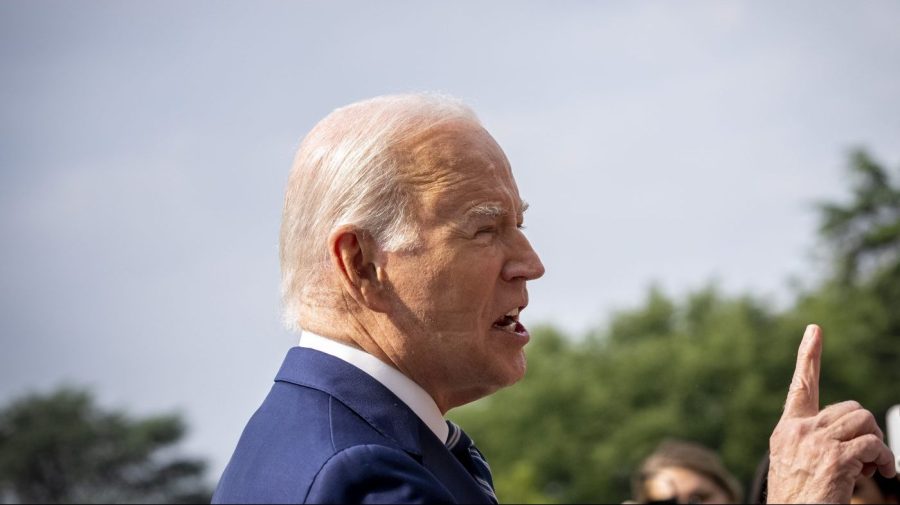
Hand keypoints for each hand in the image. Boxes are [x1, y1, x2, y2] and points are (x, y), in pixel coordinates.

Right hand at [766, 324, 895, 502]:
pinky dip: (884, 460)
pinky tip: (879, 474)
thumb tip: (854, 436)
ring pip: (863, 422)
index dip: (809, 356)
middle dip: (866, 432)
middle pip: (850, 409)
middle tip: (869, 459)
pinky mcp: (834, 459)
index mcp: (787, 430)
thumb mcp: (795, 463)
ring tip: (873, 468)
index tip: (814, 331)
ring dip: (877, 446)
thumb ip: (813, 442)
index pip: (800, 386)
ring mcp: (815, 443)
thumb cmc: (798, 499)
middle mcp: (798, 431)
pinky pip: (872, 446)